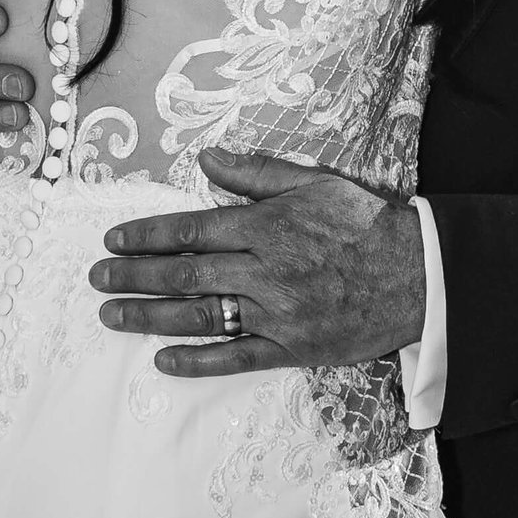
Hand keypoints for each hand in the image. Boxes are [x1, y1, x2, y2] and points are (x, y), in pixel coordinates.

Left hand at [91, 149, 426, 380]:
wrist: (420, 275)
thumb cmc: (369, 224)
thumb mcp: (315, 182)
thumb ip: (257, 173)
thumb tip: (206, 158)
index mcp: (266, 225)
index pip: (190, 229)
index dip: (146, 236)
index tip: (113, 240)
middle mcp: (264, 270)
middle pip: (183, 274)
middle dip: (133, 276)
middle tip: (97, 278)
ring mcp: (276, 313)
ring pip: (199, 315)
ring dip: (148, 316)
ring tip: (111, 314)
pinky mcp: (292, 347)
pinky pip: (236, 357)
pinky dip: (197, 359)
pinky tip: (163, 359)